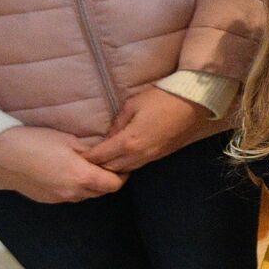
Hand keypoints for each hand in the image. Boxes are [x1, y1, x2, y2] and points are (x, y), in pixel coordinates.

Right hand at [0, 126, 125, 202]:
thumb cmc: (35, 141)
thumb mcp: (68, 140)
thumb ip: (91, 151)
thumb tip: (106, 155)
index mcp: (81, 177)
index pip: (114, 184)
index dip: (121, 174)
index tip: (121, 163)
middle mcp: (72, 193)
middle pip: (101, 192)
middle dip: (107, 179)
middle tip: (106, 163)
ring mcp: (57, 199)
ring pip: (85, 195)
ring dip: (90, 185)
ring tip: (85, 167)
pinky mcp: (46, 200)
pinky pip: (68, 196)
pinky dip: (74, 187)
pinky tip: (66, 173)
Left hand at [82, 86, 219, 172]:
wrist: (193, 103)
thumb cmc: (161, 98)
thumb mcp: (132, 105)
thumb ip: (117, 123)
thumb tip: (109, 135)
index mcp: (129, 141)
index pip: (101, 156)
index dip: (87, 158)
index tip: (76, 157)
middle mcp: (139, 154)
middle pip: (112, 169)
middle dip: (97, 167)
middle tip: (85, 163)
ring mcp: (152, 157)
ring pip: (126, 170)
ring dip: (112, 168)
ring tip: (101, 163)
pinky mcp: (161, 155)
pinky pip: (138, 165)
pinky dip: (126, 165)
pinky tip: (121, 159)